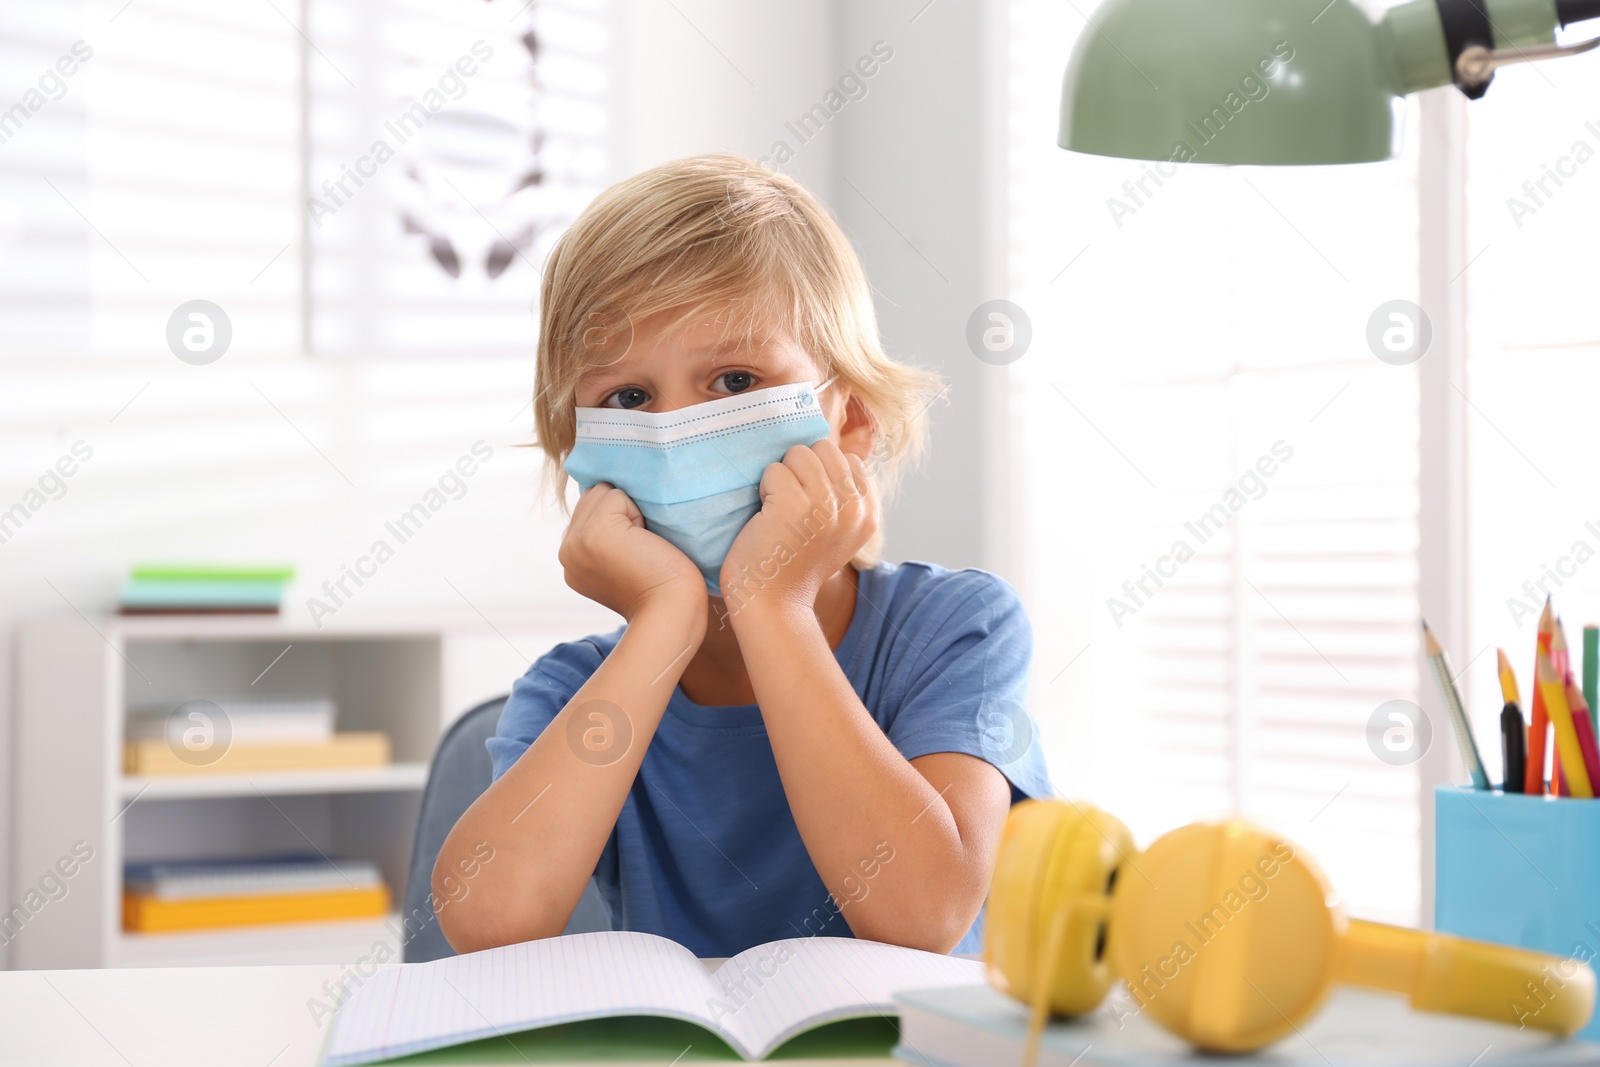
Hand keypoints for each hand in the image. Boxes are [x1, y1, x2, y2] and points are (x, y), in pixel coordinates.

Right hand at [558, 484, 707, 631]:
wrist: (672, 611)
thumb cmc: (663, 587)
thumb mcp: (621, 561)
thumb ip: (606, 536)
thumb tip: (611, 496)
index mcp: (572, 560)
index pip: (588, 511)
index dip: (618, 520)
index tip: (634, 552)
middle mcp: (566, 551)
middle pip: (592, 496)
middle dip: (621, 513)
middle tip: (639, 549)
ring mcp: (576, 542)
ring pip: (602, 493)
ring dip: (628, 511)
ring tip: (640, 545)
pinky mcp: (594, 532)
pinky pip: (616, 495)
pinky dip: (637, 512)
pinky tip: (643, 542)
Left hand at [719, 440, 877, 613]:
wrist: (773, 604)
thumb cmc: (795, 564)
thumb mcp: (837, 530)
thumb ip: (844, 495)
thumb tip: (833, 450)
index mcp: (868, 513)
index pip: (848, 459)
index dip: (821, 474)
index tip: (810, 507)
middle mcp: (854, 507)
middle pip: (825, 449)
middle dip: (801, 469)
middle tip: (791, 506)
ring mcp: (825, 504)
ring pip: (799, 453)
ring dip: (781, 477)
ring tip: (779, 510)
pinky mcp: (794, 503)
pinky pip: (774, 469)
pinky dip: (764, 488)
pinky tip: (766, 517)